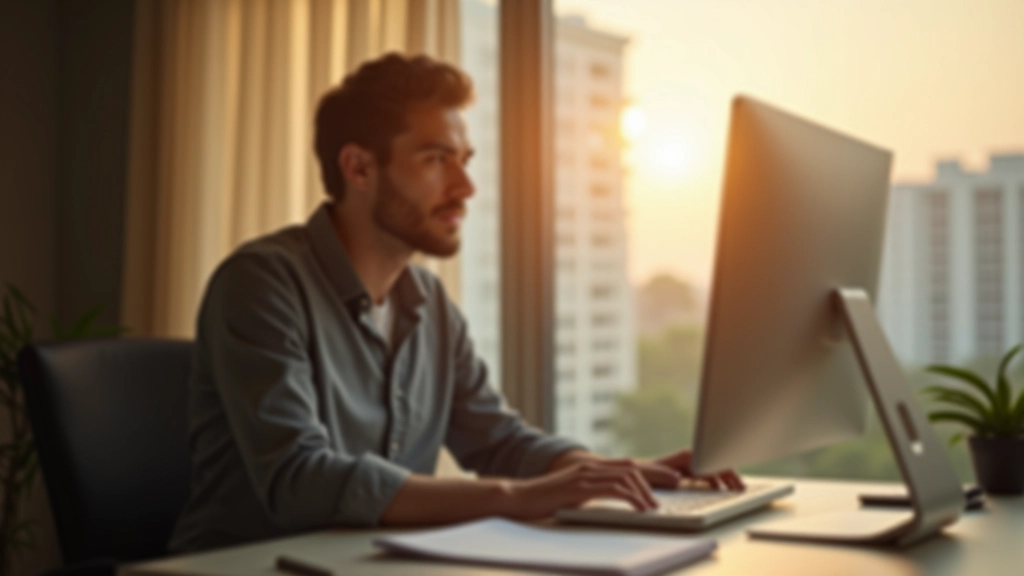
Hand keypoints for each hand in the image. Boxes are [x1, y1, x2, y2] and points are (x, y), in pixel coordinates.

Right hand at [503, 460, 660, 519]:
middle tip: (661, 501)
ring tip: (653, 509)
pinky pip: (614, 489)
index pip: (625, 466)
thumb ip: (591, 492)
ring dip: (644, 493)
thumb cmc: (545, 500)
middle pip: (630, 469)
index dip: (646, 475)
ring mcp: (585, 475)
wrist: (520, 498)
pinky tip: (638, 509)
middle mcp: (589, 466)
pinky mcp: (580, 487)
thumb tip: (611, 500)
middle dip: (652, 481)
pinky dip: (631, 498)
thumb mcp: (573, 493)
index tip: (661, 487)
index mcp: (589, 467)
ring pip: (625, 477)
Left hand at [647, 449, 744, 490]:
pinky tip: (722, 489)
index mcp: (688, 456)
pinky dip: (717, 481)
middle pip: (717, 464)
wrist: (639, 472)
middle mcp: (692, 458)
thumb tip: (678, 479)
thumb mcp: (657, 474)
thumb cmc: (647, 472)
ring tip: (737, 489)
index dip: (726, 469)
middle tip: (742, 488)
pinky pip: (708, 475)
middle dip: (731, 475)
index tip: (737, 480)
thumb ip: (667, 476)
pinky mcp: (689, 471)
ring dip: (726, 478)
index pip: (713, 461)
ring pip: (714, 470)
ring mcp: (691, 463)